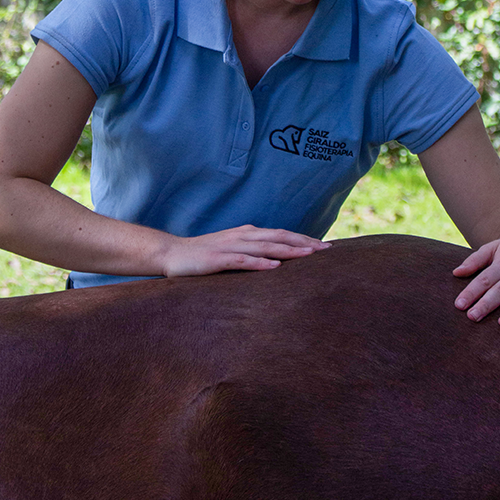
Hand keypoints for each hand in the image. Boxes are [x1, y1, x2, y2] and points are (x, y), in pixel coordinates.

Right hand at [161, 225, 329, 276]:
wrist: (172, 254)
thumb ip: (253, 251)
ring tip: (309, 255)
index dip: (304, 239)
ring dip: (288, 250)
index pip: (281, 234)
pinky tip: (274, 267)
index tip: (325, 246)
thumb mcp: (233, 250)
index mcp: (248, 233)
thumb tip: (279, 261)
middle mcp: (242, 236)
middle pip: (279, 237)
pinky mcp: (218, 259)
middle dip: (304, 242)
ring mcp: (230, 246)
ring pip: (265, 246)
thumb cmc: (205, 255)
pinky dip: (259, 263)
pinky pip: (242, 260)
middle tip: (328, 250)